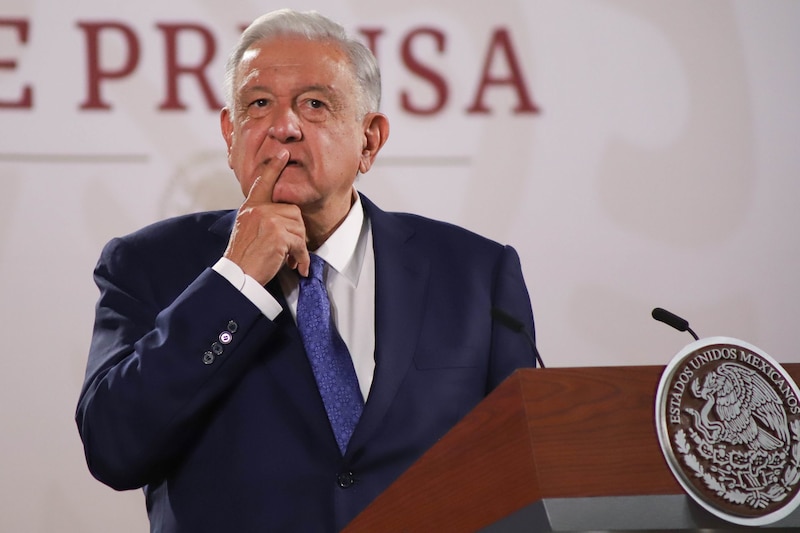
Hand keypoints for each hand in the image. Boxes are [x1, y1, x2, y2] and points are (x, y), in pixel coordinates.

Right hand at [223, 150, 309, 283]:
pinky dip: (301, 257)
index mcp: (251, 207)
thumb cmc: (243, 257)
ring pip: (299, 227)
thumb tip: (283, 217)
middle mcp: (259, 210)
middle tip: (290, 250)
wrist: (237, 275)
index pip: (263, 181)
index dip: (274, 167)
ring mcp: (268, 220)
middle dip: (296, 232)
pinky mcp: (278, 235)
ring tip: (289, 259)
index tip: (283, 153)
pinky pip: (300, 244)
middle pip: (293, 211)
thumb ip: (261, 217)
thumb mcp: (246, 229)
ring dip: (298, 247)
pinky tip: (297, 266)